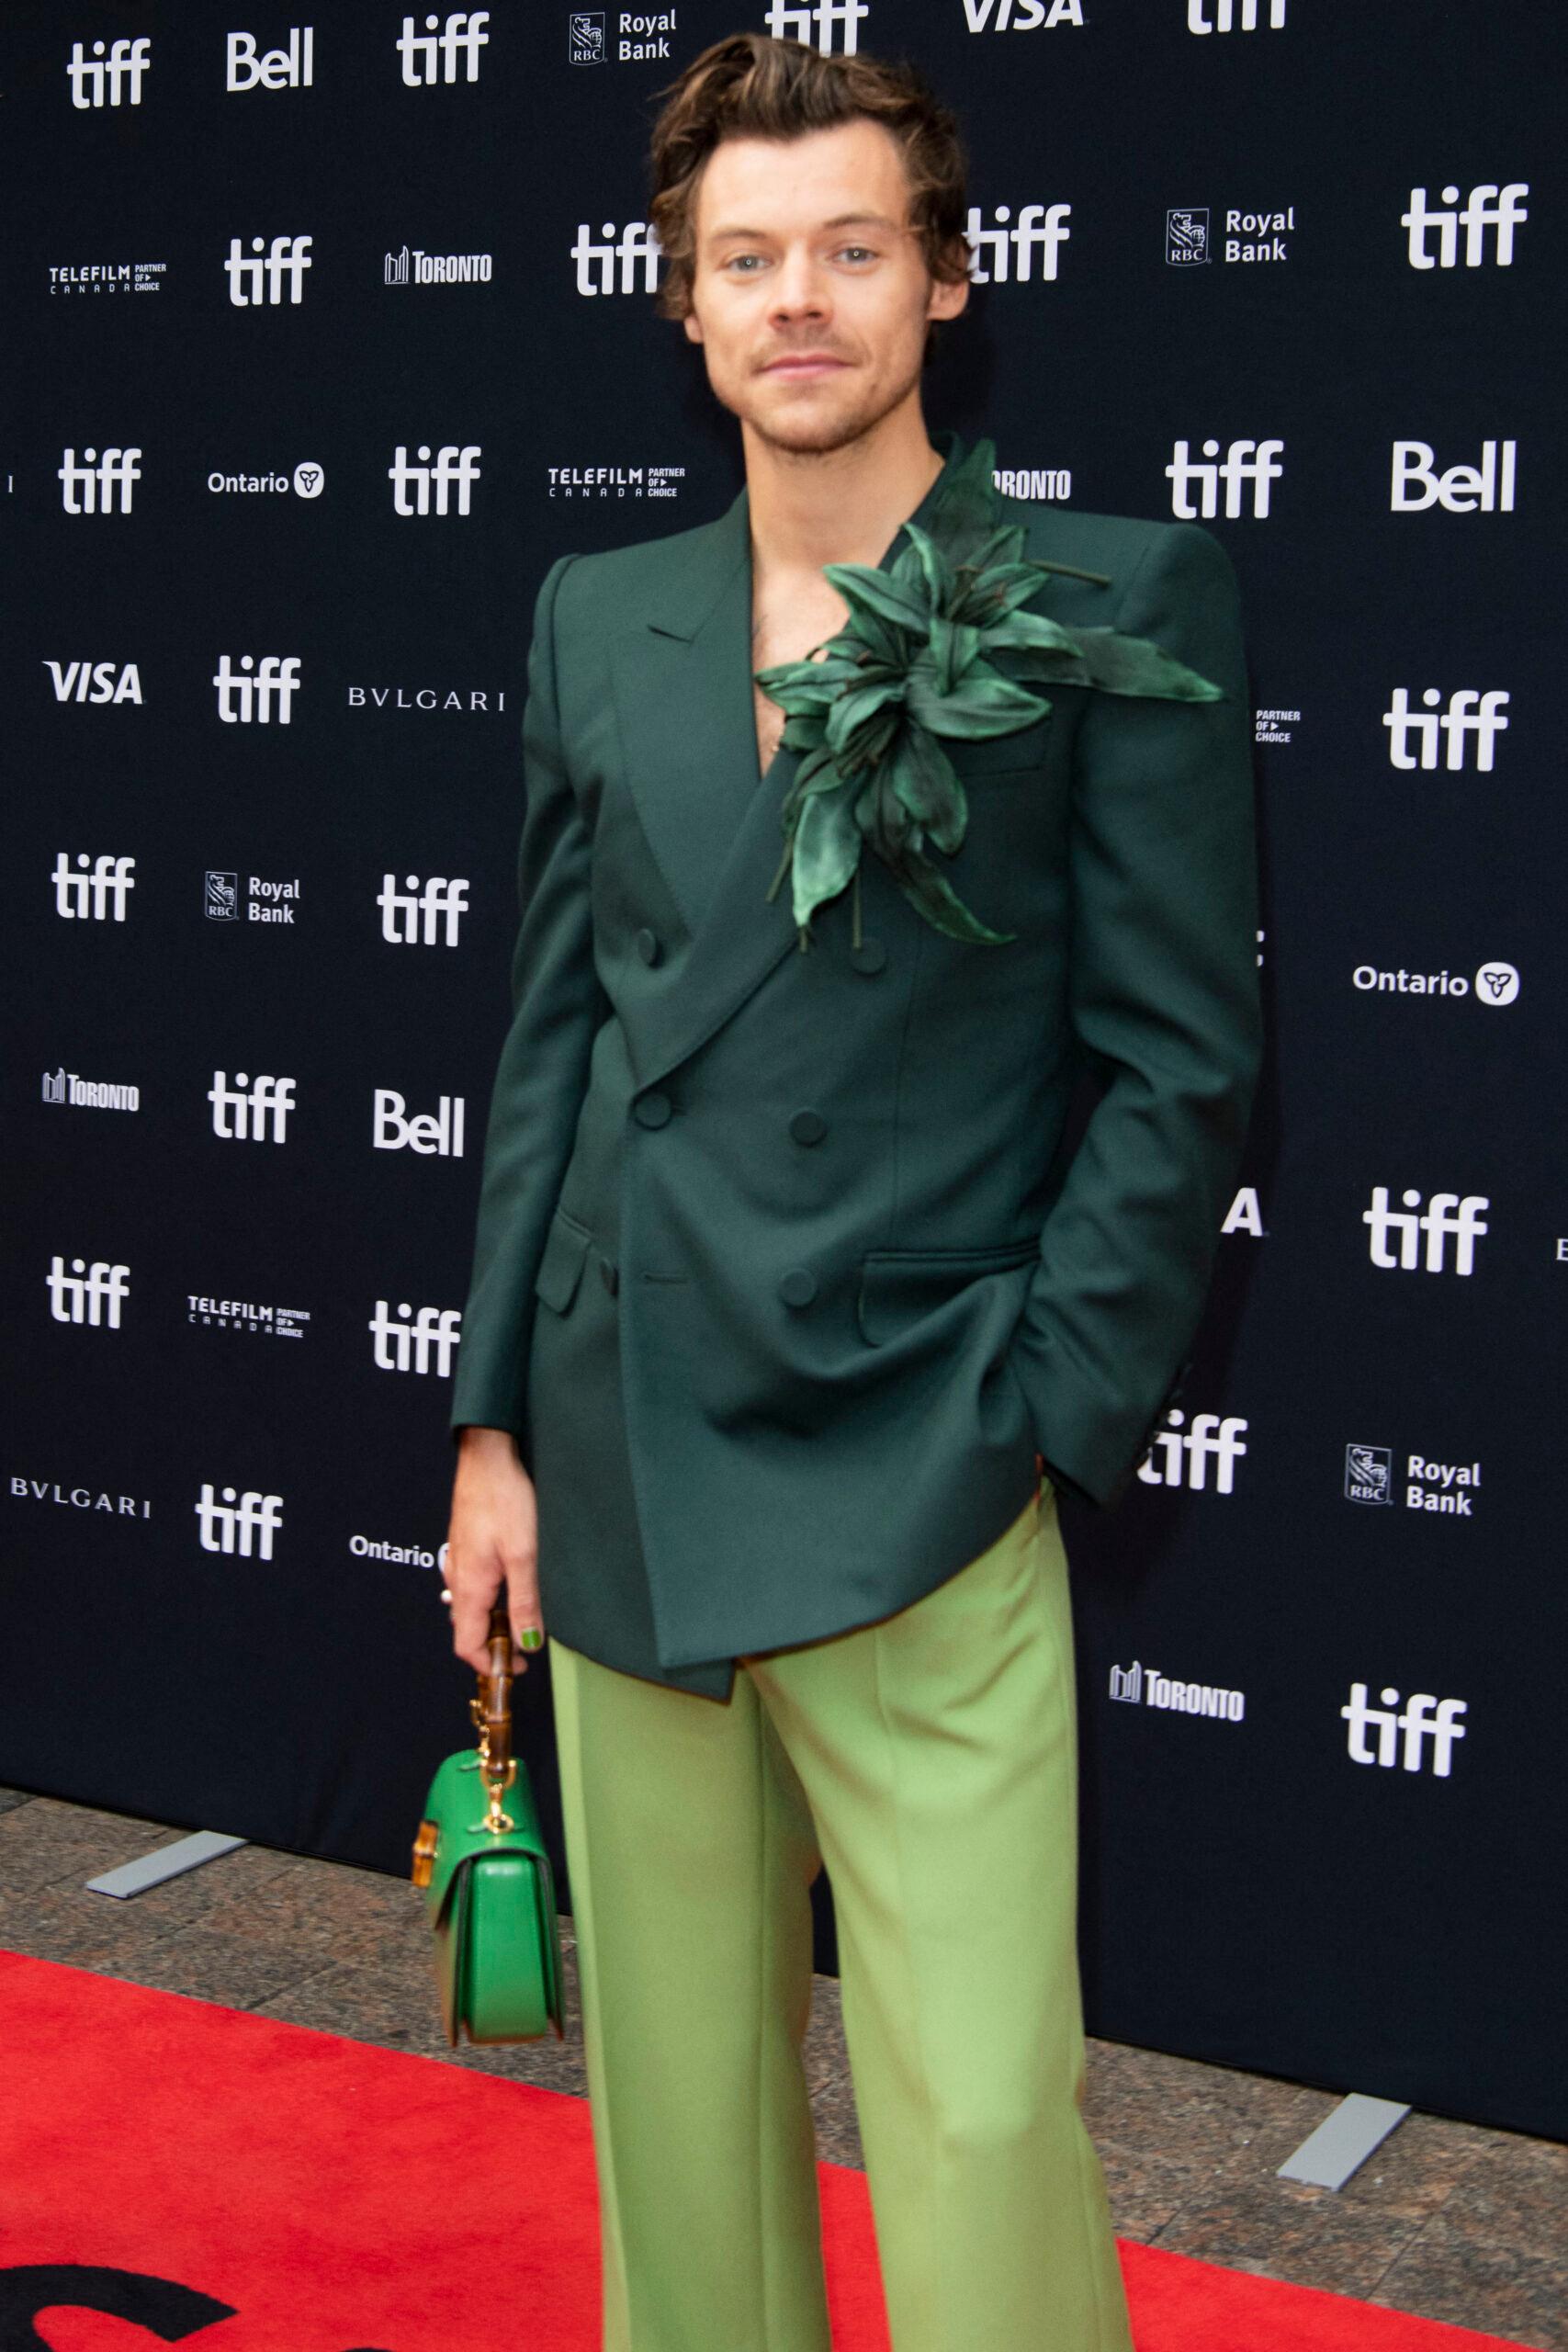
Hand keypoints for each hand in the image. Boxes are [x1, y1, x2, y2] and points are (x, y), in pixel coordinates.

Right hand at [444, 1427, 543, 1674]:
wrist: (487, 1457)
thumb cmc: (505, 1500)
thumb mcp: (524, 1555)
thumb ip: (526, 1602)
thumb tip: (528, 1644)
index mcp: (468, 1587)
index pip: (467, 1645)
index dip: (490, 1664)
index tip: (518, 1668)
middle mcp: (457, 1578)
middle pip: (468, 1629)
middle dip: (495, 1645)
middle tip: (528, 1645)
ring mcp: (459, 1562)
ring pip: (471, 1607)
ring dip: (495, 1621)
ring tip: (526, 1617)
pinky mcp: (466, 1547)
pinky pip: (474, 1586)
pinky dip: (492, 1599)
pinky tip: (513, 1586)